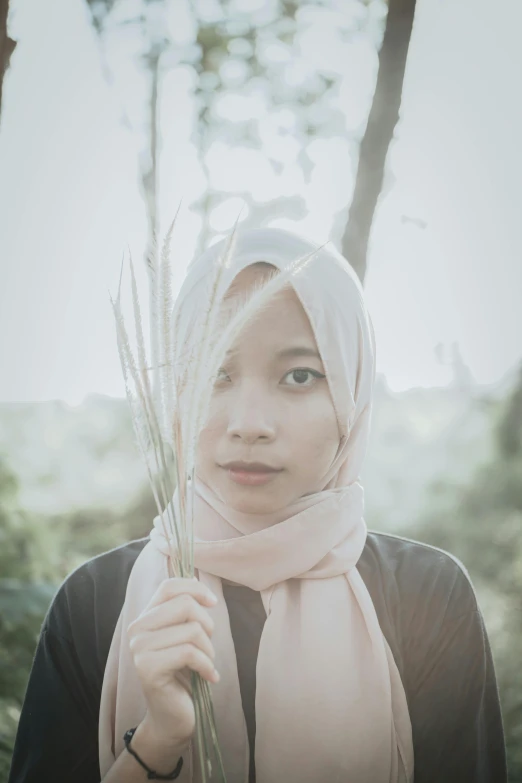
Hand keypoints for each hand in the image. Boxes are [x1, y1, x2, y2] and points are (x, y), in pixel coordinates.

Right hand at [127, 576, 218, 748]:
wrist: (171, 718)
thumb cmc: (183, 674)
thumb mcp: (185, 637)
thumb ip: (186, 612)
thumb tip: (199, 584)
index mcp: (145, 617)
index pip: (169, 586)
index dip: (195, 588)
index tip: (212, 603)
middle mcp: (137, 629)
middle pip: (185, 605)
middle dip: (207, 625)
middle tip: (207, 646)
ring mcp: (139, 649)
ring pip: (192, 630)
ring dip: (209, 650)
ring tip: (205, 664)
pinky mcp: (148, 668)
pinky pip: (190, 653)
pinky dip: (207, 665)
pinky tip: (209, 677)